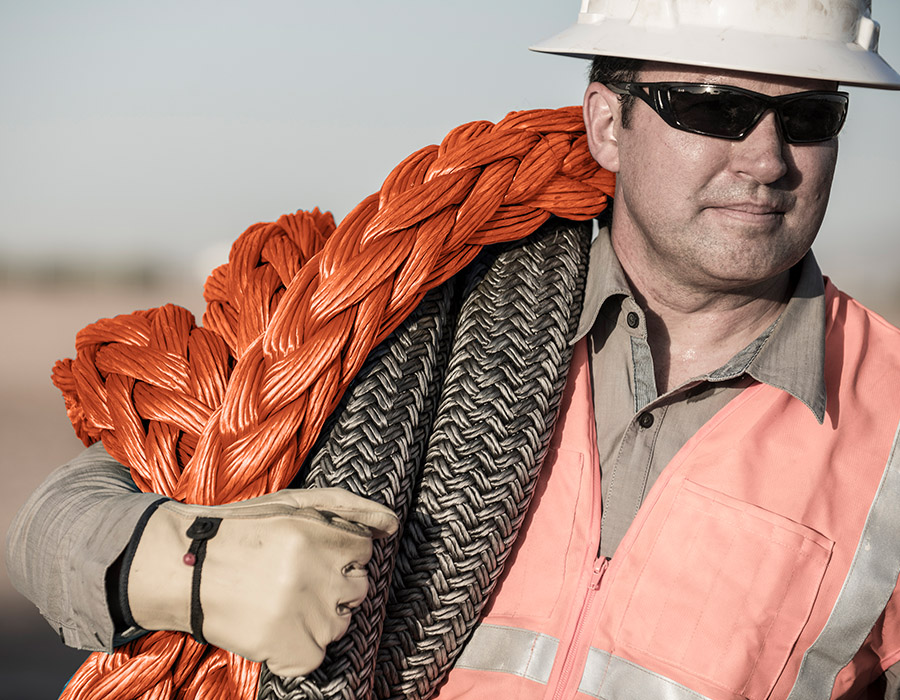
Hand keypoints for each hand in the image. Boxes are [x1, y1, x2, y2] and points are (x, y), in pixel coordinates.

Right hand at [126, 488, 398, 676]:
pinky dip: (300, 648)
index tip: (310, 552)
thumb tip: (391, 524)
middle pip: (359, 587)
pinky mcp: (287, 651)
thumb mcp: (293, 502)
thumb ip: (347, 508)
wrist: (183, 570)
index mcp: (313, 534)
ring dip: (319, 616)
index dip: (340, 550)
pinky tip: (275, 626)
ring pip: (341, 623)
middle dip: (334, 583)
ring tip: (280, 600)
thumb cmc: (243, 531)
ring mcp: (300, 616)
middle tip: (293, 577)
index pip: (364, 549)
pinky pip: (318, 655)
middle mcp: (311, 574)